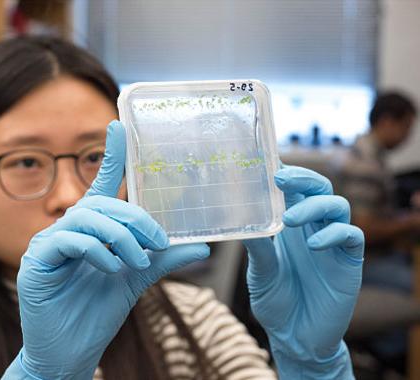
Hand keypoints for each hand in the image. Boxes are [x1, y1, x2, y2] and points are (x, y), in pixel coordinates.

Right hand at [3, 121, 209, 379]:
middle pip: (103, 203)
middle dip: (136, 218)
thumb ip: (162, 260)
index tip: (119, 125)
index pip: (102, 185)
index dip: (111, 155)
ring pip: (88, 218)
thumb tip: (201, 247)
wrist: (71, 352)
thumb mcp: (136, 280)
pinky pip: (69, 240)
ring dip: (121, 237)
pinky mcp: (36, 261)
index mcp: (91, 230)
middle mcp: (67, 229)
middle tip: (159, 242)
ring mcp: (48, 244)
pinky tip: (112, 268)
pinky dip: (97, 251)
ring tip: (138, 262)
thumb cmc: (97, 313)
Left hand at [243, 166, 363, 378]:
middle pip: (319, 188)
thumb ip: (257, 248)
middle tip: (281, 179)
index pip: (293, 190)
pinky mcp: (349, 263)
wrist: (295, 338)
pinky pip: (352, 236)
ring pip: (337, 205)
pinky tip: (312, 246)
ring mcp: (333, 243)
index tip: (268, 162)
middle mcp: (313, 229)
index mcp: (290, 227)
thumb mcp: (260, 273)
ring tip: (289, 220)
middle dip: (303, 178)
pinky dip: (334, 234)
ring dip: (314, 206)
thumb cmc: (276, 302)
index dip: (286, 173)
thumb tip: (241, 223)